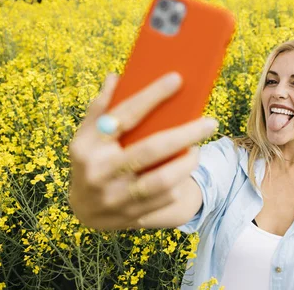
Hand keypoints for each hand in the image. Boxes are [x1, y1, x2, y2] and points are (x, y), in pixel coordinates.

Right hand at [68, 72, 217, 229]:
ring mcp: (114, 197)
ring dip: (187, 163)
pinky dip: (180, 182)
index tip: (176, 79)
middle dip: (185, 134)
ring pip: (162, 180)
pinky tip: (185, 169)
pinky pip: (164, 198)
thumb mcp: (89, 133)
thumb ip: (102, 107)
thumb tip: (116, 77)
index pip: (124, 115)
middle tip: (210, 122)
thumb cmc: (92, 158)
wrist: (83, 208)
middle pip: (150, 150)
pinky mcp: (130, 216)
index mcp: (88, 145)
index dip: (151, 95)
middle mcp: (99, 172)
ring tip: (198, 148)